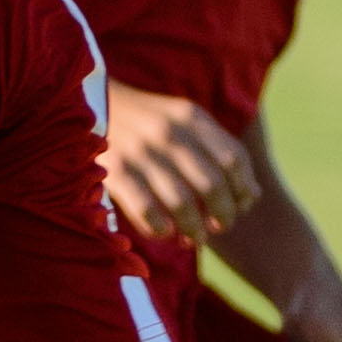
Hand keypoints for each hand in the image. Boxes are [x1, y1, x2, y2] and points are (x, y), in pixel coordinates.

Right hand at [102, 86, 257, 241]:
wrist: (88, 103)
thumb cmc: (147, 121)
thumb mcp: (184, 121)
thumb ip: (219, 150)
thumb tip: (254, 196)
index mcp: (190, 117)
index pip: (234, 158)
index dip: (243, 188)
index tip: (241, 205)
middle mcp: (168, 132)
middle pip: (212, 184)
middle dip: (223, 214)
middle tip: (220, 227)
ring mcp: (140, 151)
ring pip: (182, 202)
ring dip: (194, 228)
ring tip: (195, 239)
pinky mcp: (114, 170)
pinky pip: (147, 210)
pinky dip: (161, 228)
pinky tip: (167, 234)